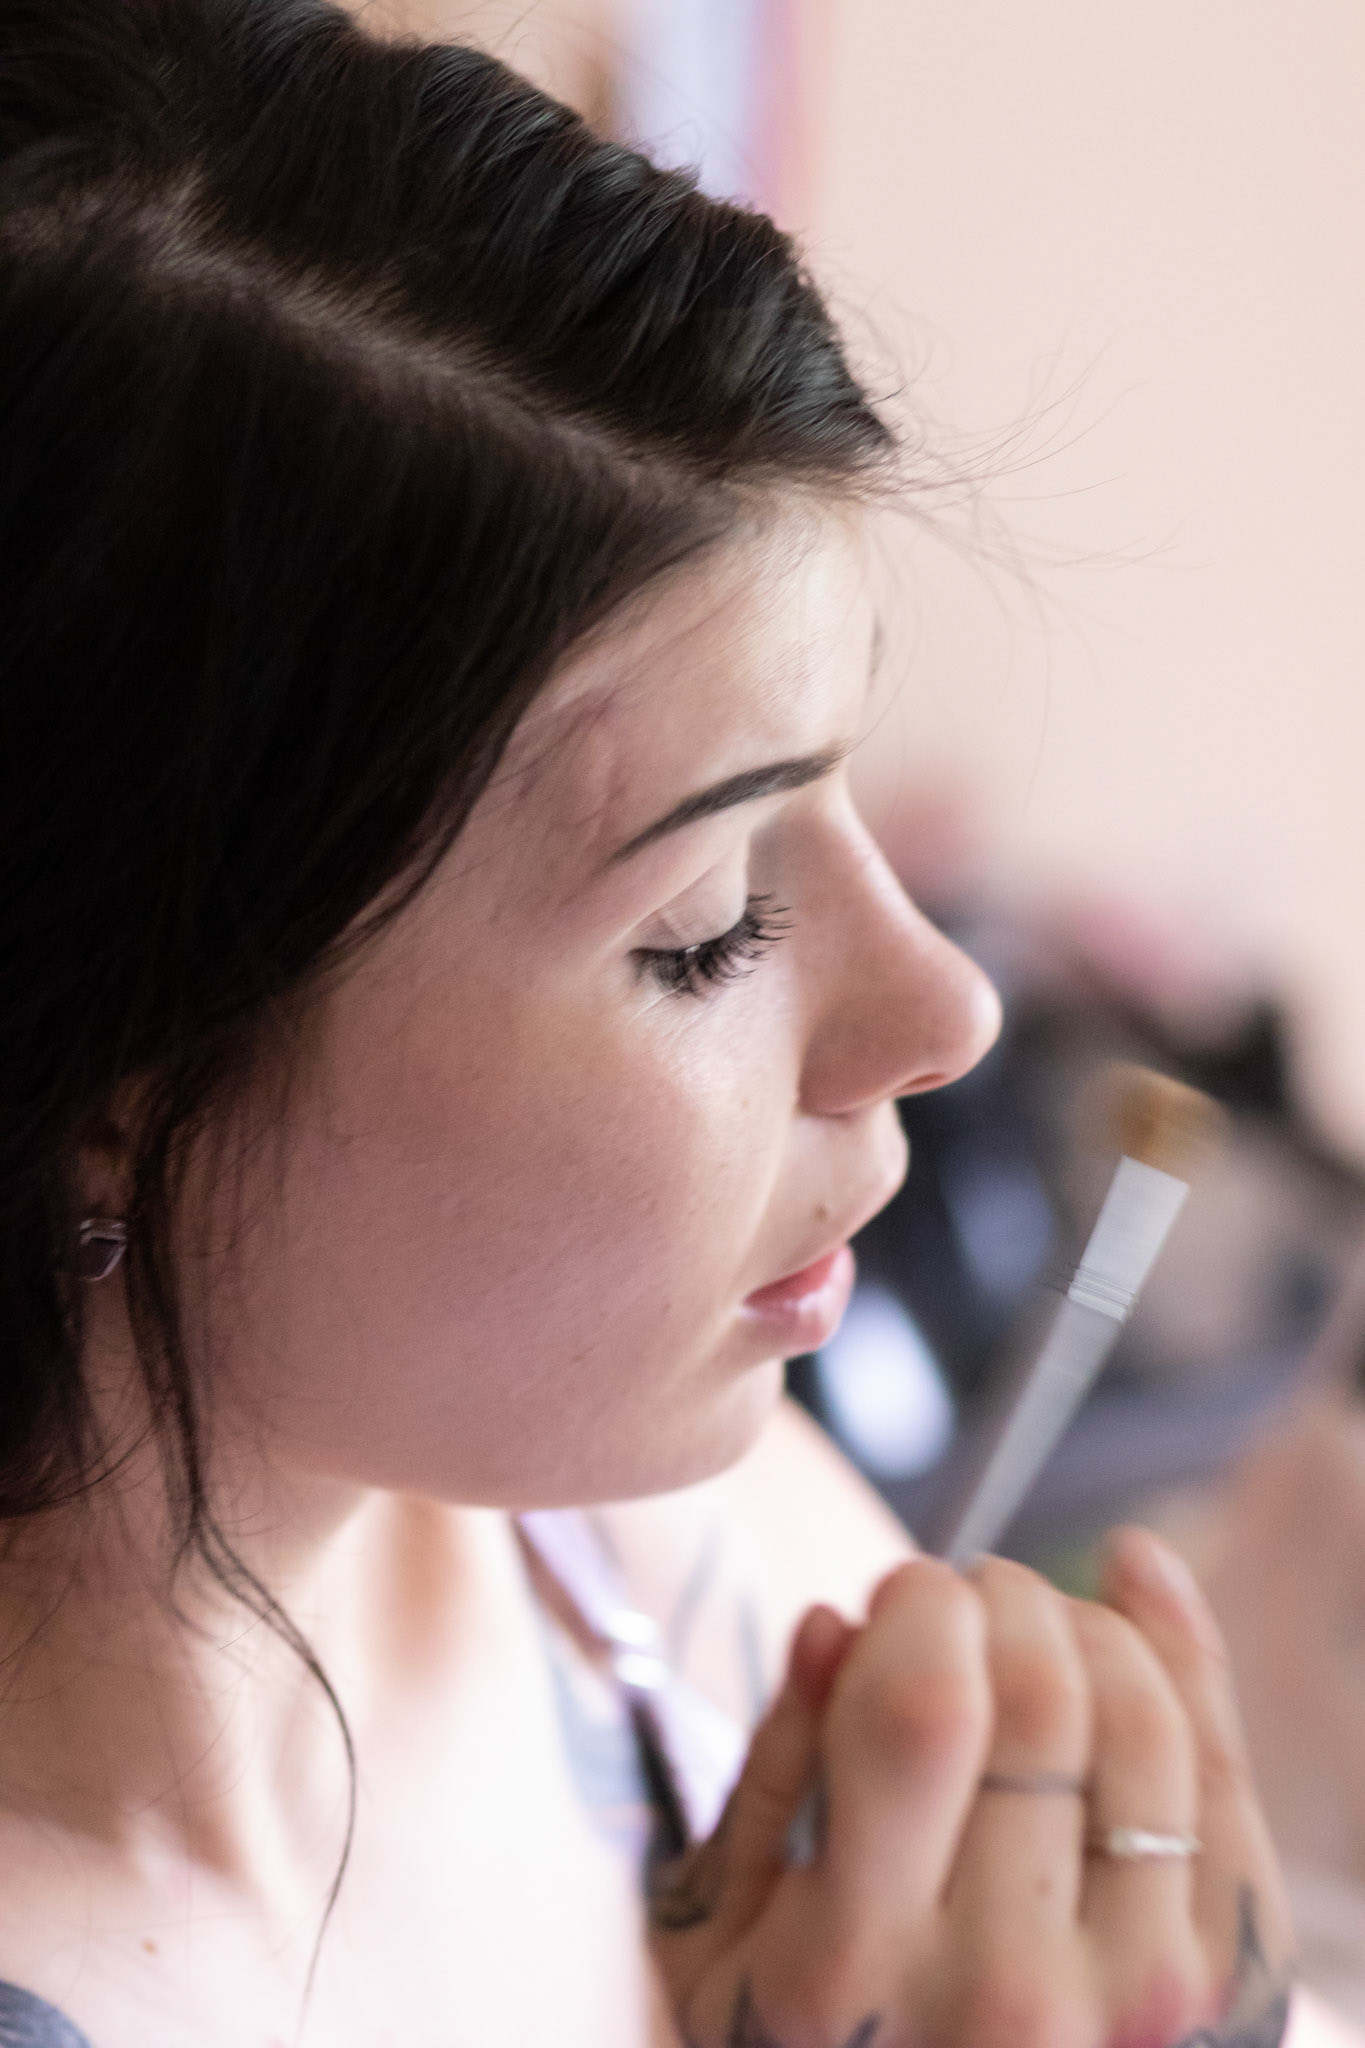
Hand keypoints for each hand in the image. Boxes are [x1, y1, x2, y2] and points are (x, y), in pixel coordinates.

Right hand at [649, 1529, 1292, 2047]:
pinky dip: (1181, 1653)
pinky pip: (1223, 1774)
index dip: (918, 1604)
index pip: (926, 1710)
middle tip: (959, 1596)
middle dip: (996, 1593)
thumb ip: (770, 1774)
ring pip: (1143, 1718)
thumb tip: (838, 1623)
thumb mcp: (714, 1936)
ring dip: (1081, 1621)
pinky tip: (1129, 1589)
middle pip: (1040, 1693)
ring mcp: (1137, 1998)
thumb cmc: (795, 2046)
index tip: (895, 1592)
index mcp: (859, 1971)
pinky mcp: (1226, 1989)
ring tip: (1027, 1622)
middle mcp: (1011, 1990)